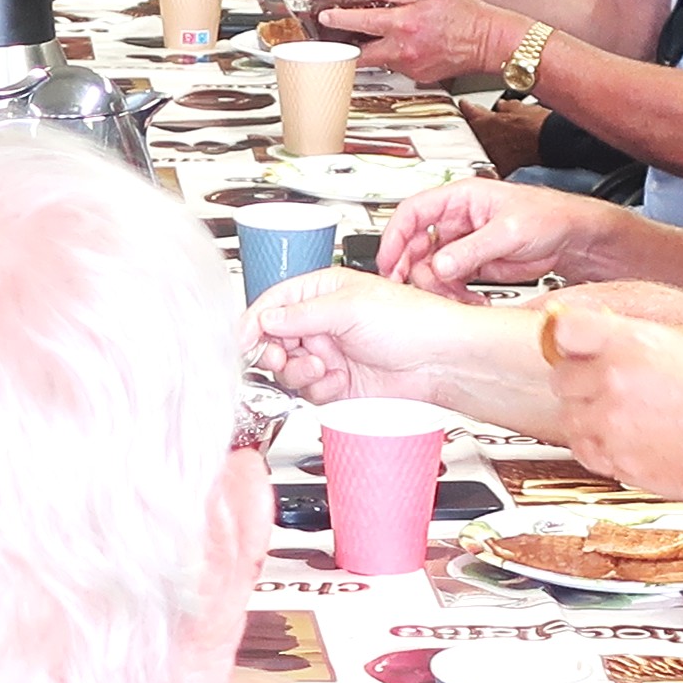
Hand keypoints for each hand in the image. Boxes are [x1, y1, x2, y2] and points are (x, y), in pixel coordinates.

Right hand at [245, 268, 541, 425]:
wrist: (440, 359)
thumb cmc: (412, 320)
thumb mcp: (351, 307)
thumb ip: (303, 314)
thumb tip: (266, 319)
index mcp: (322, 292)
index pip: (273, 304)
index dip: (254, 322)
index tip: (242, 340)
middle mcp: (322, 322)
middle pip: (274, 340)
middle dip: (277, 351)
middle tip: (284, 356)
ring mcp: (329, 353)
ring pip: (288, 369)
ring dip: (301, 371)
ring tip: (324, 367)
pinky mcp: (337, 382)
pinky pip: (309, 390)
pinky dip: (319, 388)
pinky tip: (339, 380)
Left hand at [316, 0, 517, 87]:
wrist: (489, 40)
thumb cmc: (466, 14)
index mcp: (405, 23)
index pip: (361, 23)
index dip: (338, 20)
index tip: (326, 18)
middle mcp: (404, 49)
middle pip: (361, 54)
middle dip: (346, 48)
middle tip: (337, 41)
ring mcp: (411, 65)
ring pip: (380, 60)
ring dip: (373, 50)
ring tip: (376, 38)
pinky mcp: (419, 76)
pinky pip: (398, 66)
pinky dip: (394, 56)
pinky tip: (404, 45)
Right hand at [382, 177, 626, 290]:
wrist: (574, 238)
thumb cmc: (549, 216)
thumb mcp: (508, 230)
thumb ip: (472, 249)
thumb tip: (440, 264)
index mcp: (460, 199)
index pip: (412, 213)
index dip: (394, 237)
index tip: (388, 262)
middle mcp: (456, 221)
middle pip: (416, 245)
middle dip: (413, 270)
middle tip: (416, 291)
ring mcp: (463, 245)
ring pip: (430, 268)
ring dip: (437, 288)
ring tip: (455, 299)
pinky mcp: (473, 266)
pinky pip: (450, 282)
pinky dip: (453, 296)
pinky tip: (469, 302)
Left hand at [529, 295, 682, 501]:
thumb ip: (644, 340)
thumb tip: (615, 335)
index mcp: (633, 344)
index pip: (566, 330)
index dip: (571, 337)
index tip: (576, 343)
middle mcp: (613, 382)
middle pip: (560, 376)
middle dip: (580, 380)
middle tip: (605, 384)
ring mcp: (610, 425)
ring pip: (568, 416)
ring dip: (585, 414)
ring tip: (618, 416)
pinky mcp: (614, 461)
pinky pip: (582, 449)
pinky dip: (594, 445)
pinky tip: (619, 439)